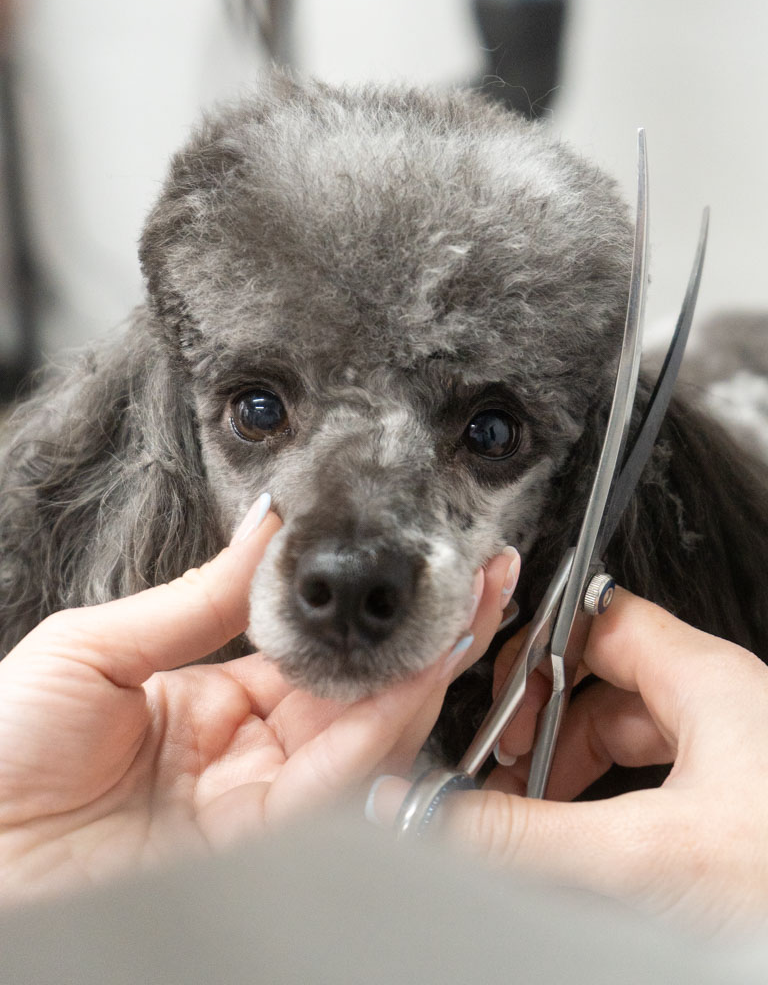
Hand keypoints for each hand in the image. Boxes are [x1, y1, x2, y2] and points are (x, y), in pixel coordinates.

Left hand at [0, 497, 517, 902]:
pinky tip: (421, 671)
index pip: (309, 655)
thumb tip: (268, 526)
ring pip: (365, 735)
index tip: (399, 562)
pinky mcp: (258, 841)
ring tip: (469, 606)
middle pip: (356, 694)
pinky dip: (387, 725)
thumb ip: (197, 597)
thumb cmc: (0, 746)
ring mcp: (257, 799)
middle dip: (420, 636)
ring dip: (424, 672)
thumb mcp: (97, 647)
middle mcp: (246, 753)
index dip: (359, 614)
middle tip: (479, 576)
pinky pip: (336, 778)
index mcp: (209, 704)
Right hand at [371, 588, 767, 933]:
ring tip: (536, 814)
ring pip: (627, 736)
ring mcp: (733, 754)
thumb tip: (446, 819)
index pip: (599, 619)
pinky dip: (609, 803)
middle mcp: (722, 705)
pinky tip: (590, 845)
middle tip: (506, 769)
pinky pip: (653, 781)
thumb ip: (531, 836)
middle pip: (603, 684)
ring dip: (573, 769)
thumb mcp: (649, 854)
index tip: (498, 695)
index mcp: (708, 679)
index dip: (540, 648)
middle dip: (546, 727)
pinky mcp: (737, 803)